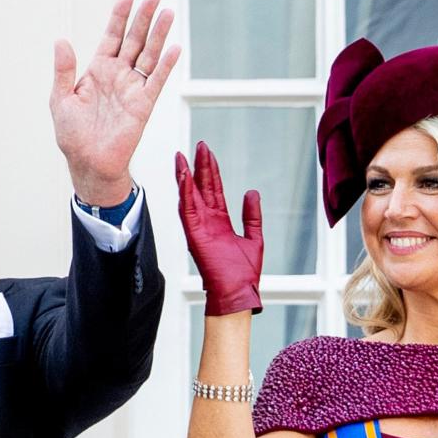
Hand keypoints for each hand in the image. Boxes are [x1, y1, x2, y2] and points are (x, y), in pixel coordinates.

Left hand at [50, 0, 180, 205]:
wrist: (89, 163)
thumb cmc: (73, 135)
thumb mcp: (61, 99)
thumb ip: (64, 70)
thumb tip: (61, 41)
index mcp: (98, 71)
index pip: (112, 37)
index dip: (119, 17)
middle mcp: (118, 76)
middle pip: (134, 40)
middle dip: (144, 18)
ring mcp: (132, 88)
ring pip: (148, 55)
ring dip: (158, 35)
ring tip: (168, 13)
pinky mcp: (143, 104)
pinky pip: (156, 81)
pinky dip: (165, 65)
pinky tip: (174, 48)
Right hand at [176, 141, 263, 315]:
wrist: (238, 292)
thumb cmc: (243, 273)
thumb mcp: (254, 237)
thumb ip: (252, 215)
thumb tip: (251, 192)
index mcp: (220, 221)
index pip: (214, 189)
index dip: (211, 170)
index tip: (206, 152)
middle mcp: (207, 222)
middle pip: (202, 187)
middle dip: (199, 166)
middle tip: (198, 146)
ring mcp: (199, 227)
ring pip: (190, 196)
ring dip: (186, 176)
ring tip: (182, 157)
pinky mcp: (195, 235)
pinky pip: (187, 210)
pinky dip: (185, 193)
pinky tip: (184, 177)